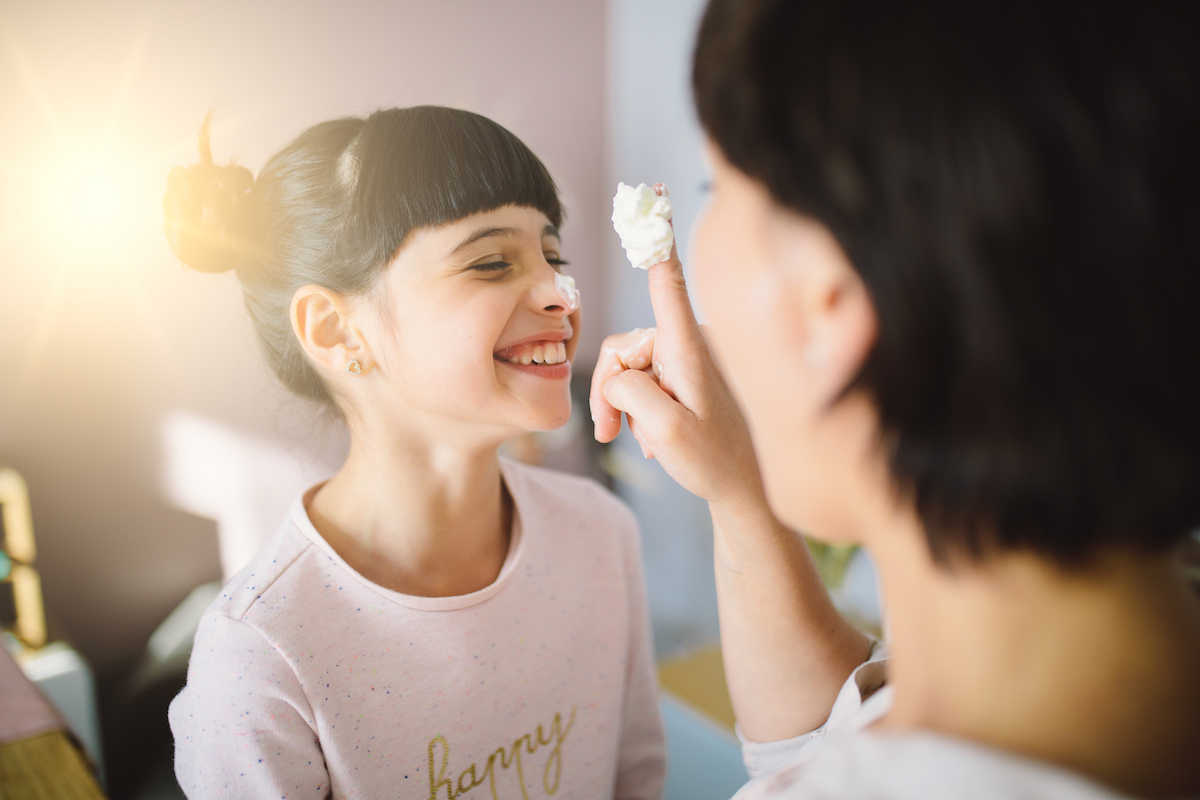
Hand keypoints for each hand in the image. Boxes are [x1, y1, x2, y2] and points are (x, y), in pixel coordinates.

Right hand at [589, 198, 762, 509]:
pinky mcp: (687, 372)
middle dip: (611, 390)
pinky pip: (644, 378)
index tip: (652, 198)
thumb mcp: (663, 430)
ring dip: (624, 405)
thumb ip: (627, 390)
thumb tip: (615, 374)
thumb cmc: (712, 461)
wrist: (743, 491)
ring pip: (629, 366)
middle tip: (609, 434)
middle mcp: (690, 343)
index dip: (656, 241)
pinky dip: (639, 407)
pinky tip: (654, 436)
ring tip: (639, 441)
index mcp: (691, 348)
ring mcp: (689, 357)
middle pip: (624, 346)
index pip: (669, 284)